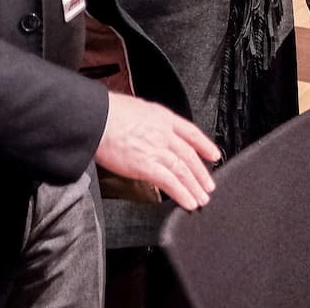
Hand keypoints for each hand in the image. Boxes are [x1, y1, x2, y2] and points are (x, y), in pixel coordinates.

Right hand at [95, 92, 221, 210]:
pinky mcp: (146, 166)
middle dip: (201, 173)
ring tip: (202, 199)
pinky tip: (189, 202)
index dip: (204, 145)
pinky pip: (170, 182)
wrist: (95, 117)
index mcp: (162, 118)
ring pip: (183, 171)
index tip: (214, 154)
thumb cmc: (107, 111)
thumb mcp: (136, 108)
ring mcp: (156, 150)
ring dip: (194, 187)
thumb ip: (146, 121)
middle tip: (209, 185)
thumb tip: (144, 128)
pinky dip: (182, 194)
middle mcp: (164, 134)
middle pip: (189, 156)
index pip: (190, 133)